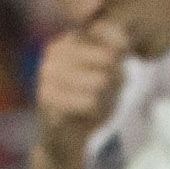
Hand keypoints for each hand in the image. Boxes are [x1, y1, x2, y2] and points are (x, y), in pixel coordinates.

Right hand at [31, 26, 128, 168]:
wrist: (66, 137)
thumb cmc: (91, 99)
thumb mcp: (110, 69)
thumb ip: (116, 50)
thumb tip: (123, 46)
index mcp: (66, 40)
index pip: (106, 31)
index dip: (121, 52)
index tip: (116, 68)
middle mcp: (52, 53)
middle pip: (108, 58)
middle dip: (114, 79)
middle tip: (102, 92)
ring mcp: (46, 76)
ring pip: (101, 81)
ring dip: (106, 97)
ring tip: (93, 104)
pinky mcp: (46, 100)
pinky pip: (90, 102)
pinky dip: (95, 112)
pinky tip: (83, 115)